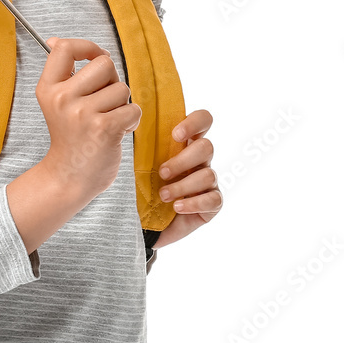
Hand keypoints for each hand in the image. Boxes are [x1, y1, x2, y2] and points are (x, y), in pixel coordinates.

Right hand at [36, 36, 141, 198]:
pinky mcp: (104, 129)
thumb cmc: (70, 137)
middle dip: (111, 80)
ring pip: (122, 88)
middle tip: (102, 102)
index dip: (87, 47)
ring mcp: (82, 114)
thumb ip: (60, 71)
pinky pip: (132, 109)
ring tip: (107, 121)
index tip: (93, 58)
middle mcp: (62, 98)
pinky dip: (130, 121)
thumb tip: (54, 40)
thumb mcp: (55, 102)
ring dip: (121, 105)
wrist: (69, 178)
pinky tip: (116, 133)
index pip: (64, 48)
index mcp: (48, 88)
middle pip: (104, 64)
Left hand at [153, 109, 221, 249]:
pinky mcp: (211, 204)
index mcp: (184, 143)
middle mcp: (199, 160)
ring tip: (162, 195)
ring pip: (208, 174)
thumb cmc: (140, 186)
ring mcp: (208, 182)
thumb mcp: (139, 162)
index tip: (175, 134)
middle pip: (206, 147)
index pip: (202, 120)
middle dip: (182, 160)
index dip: (194, 123)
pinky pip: (213, 199)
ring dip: (183, 185)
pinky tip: (176, 207)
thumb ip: (142, 143)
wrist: (141, 222)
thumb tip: (130, 121)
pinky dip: (193, 203)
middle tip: (161, 172)